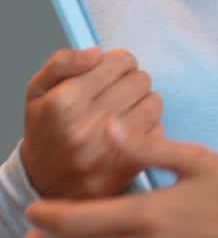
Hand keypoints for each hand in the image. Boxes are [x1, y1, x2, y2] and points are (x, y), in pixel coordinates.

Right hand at [22, 47, 164, 199]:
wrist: (44, 185)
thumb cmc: (44, 131)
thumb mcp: (37, 90)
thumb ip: (63, 62)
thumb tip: (97, 52)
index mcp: (65, 102)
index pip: (119, 61)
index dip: (119, 61)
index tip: (112, 70)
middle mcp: (88, 126)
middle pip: (140, 79)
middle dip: (131, 80)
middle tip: (118, 91)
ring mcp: (111, 149)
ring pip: (154, 102)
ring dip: (143, 101)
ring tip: (126, 109)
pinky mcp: (129, 167)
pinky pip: (158, 130)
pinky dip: (149, 126)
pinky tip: (132, 130)